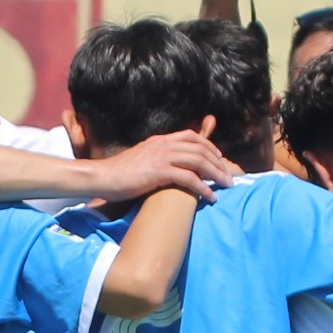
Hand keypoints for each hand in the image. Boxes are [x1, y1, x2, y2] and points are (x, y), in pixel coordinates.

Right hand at [86, 127, 236, 202]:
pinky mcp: (159, 171)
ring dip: (216, 174)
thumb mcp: (142, 158)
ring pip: (199, 161)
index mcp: (160, 140)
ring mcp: (162, 156)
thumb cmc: (119, 173)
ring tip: (226, 186)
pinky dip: (203, 188)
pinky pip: (189, 178)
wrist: (103, 177)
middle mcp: (163, 144)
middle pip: (200, 148)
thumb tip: (169, 166)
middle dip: (218, 162)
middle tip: (228, 176)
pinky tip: (210, 196)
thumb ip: (157, 157)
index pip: (191, 136)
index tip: (219, 158)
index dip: (209, 146)